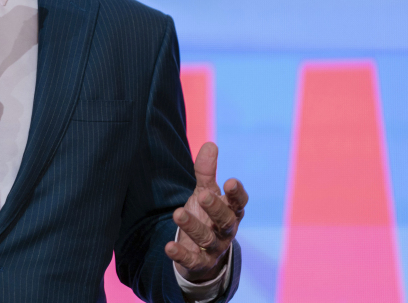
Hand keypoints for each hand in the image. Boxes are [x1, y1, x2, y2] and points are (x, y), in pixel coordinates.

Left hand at [165, 142, 247, 282]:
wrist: (203, 254)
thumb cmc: (207, 215)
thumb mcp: (205, 192)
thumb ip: (206, 172)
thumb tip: (210, 144)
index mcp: (231, 211)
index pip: (239, 203)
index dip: (237, 193)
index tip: (230, 182)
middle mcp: (226, 231)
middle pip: (226, 221)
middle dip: (215, 208)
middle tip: (202, 194)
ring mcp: (214, 248)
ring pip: (208, 239)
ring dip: (193, 226)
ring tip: (178, 213)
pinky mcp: (200, 264)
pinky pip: (192, 260)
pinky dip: (181, 254)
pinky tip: (168, 247)